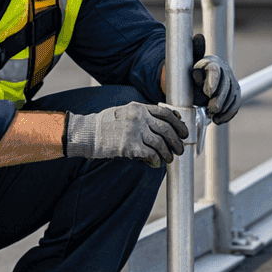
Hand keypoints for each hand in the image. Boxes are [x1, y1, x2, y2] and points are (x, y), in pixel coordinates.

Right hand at [64, 102, 188, 166]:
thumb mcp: (124, 112)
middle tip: (180, 148)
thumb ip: (142, 115)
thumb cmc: (105, 125)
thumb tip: (162, 124)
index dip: (178, 123)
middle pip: (166, 129)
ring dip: (168, 153)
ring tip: (169, 158)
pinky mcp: (130, 146)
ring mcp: (135, 132)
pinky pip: (151, 154)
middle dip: (177, 141)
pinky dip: (156, 160)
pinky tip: (156, 163)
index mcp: (138, 108)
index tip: (183, 131)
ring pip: (161, 143)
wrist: (88, 134)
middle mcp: (139, 118)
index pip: (165, 113)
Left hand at [190, 33, 240, 124]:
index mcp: (212, 63)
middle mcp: (225, 71)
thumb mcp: (187, 66)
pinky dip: (228, 114)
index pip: (216, 71)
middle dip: (219, 99)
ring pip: (233, 96)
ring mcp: (231, 82)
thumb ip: (193, 56)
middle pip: (226, 85)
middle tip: (210, 110)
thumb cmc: (188, 76)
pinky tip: (219, 120)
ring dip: (224, 108)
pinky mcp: (234, 93)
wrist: (191, 84)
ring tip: (213, 116)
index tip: (207, 93)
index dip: (213, 82)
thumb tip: (199, 37)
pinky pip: (235, 104)